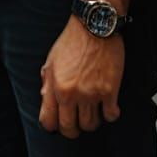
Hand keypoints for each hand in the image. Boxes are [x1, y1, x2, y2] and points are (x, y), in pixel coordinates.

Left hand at [38, 17, 124, 137]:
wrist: (94, 27)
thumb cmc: (71, 42)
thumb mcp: (52, 60)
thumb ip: (47, 82)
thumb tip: (46, 100)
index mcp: (55, 86)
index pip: (49, 121)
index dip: (52, 126)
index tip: (57, 124)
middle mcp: (71, 93)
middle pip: (70, 129)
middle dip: (72, 130)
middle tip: (76, 122)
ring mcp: (91, 94)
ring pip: (91, 125)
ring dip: (91, 121)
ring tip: (91, 110)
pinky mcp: (110, 91)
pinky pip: (110, 116)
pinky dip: (109, 114)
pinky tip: (107, 105)